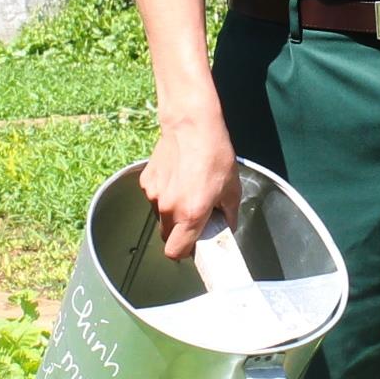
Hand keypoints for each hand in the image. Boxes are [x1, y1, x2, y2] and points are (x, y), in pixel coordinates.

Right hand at [142, 110, 240, 259]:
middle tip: (195, 218)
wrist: (191, 125)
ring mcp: (154, 195)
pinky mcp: (146, 181)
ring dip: (173, 212)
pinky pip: (155, 198)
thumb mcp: (232, 189)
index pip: (176, 251)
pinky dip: (165, 194)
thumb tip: (226, 229)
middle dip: (180, 233)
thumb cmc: (215, 155)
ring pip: (160, 216)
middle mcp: (168, 208)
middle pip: (167, 236)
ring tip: (188, 190)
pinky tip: (178, 177)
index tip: (195, 245)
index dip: (185, 252)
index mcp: (190, 214)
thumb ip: (229, 216)